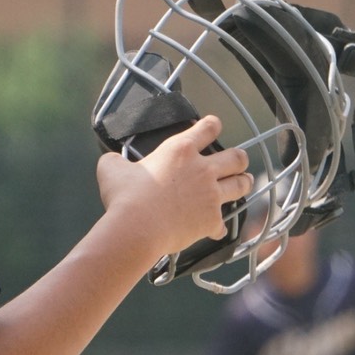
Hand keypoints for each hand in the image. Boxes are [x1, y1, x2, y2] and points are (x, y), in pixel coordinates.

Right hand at [95, 115, 250, 261]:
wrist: (137, 228)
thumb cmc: (124, 197)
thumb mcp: (111, 169)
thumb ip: (115, 161)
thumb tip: (111, 161)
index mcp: (180, 150)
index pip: (208, 128)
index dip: (212, 125)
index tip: (213, 126)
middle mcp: (202, 170)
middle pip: (236, 157)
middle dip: (239, 158)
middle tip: (237, 161)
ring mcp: (210, 196)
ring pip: (241, 185)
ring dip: (243, 182)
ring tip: (244, 182)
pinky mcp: (210, 221)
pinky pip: (223, 223)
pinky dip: (219, 226)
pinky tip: (215, 229)